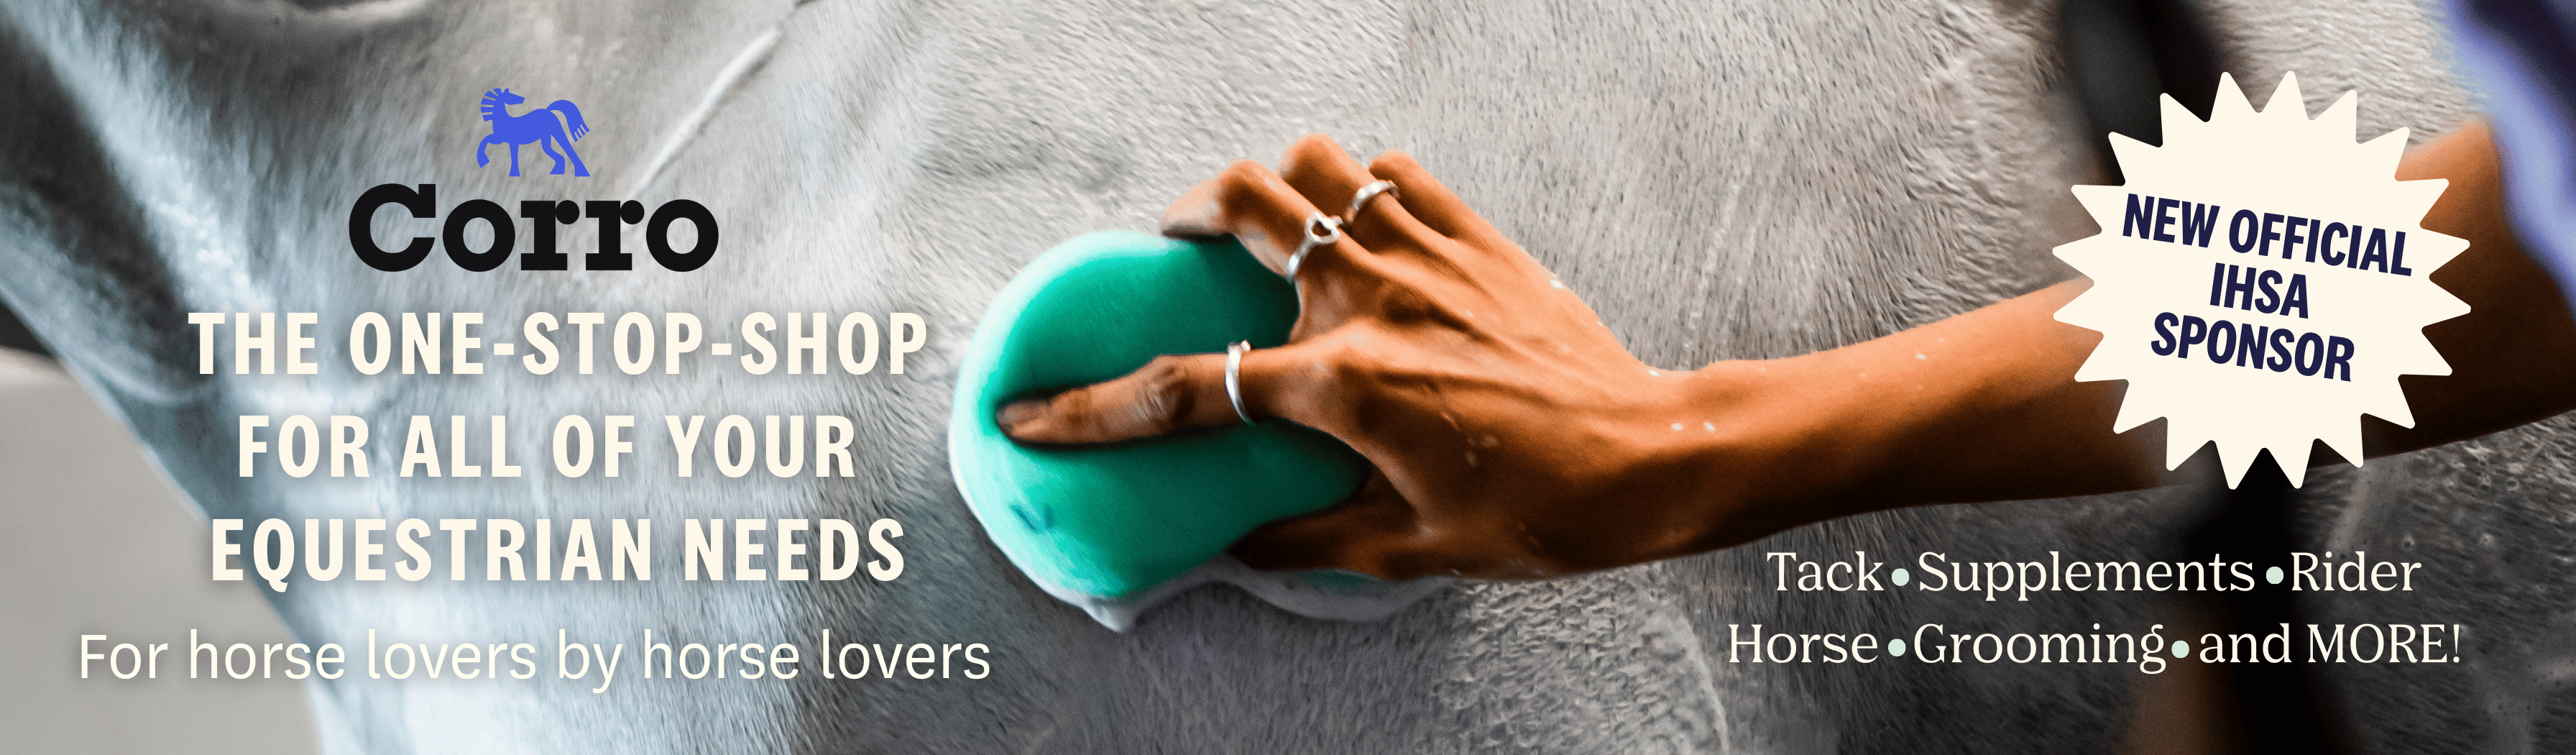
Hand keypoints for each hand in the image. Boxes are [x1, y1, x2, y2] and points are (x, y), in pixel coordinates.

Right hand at [998, 135, 1780, 579]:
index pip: (1187, 386)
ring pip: (1317, 164)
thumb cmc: (1536, 510)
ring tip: (1264, 211)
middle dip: (1188, 214)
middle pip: (1244, 208)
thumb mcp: (1410, 545)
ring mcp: (1426, 255)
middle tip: (1177, 240)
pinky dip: (1357, 181)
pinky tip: (1355, 215)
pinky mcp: (1476, 235)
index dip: (1092, 407)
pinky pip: (1394, 172)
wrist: (1649, 457)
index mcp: (1342, 385)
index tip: (1029, 413)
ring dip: (1275, 179)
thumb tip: (1235, 550)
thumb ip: (1308, 541)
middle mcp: (1371, 299)